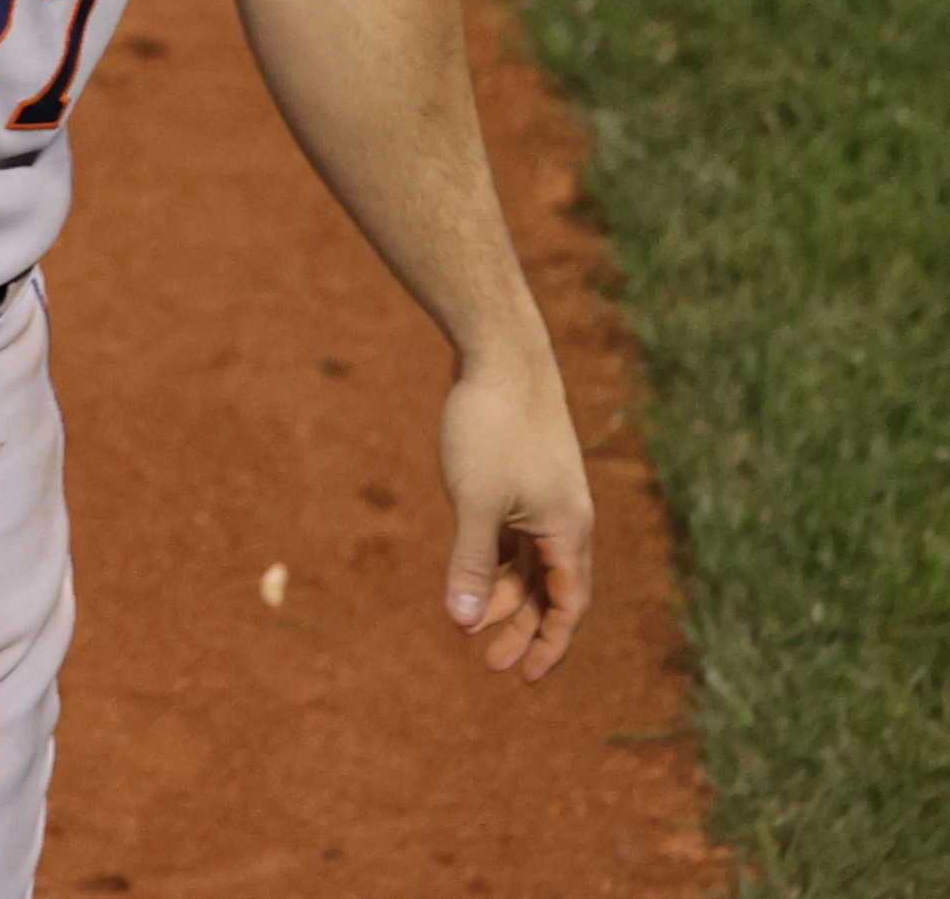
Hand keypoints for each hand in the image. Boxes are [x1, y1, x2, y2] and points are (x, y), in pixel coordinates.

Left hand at [436, 347, 594, 679]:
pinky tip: (474, 572)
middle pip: (551, 591)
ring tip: (471, 623)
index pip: (569, 605)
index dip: (548, 644)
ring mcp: (547, 499)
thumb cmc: (490, 425)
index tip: (522, 677)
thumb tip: (463, 623)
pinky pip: (519, 536)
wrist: (501, 355)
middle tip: (485, 660)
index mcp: (569, 530)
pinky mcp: (526, 479)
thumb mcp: (475, 500)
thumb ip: (471, 562)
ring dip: (507, 594)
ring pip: (533, 563)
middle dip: (523, 627)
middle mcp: (567, 520)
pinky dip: (500, 559)